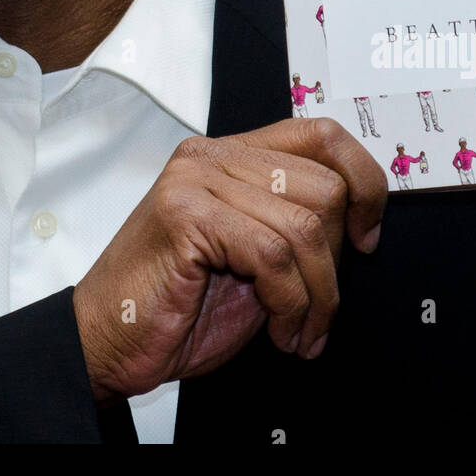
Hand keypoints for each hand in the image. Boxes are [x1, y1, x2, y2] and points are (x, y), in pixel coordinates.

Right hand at [72, 119, 386, 401]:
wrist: (108, 341)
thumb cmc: (178, 306)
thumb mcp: (253, 257)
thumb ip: (293, 223)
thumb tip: (360, 221)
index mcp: (231, 154)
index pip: (322, 134)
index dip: (363, 183)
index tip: (366, 238)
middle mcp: (212, 155)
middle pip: (324, 185)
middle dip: (335, 262)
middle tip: (317, 309)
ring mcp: (195, 180)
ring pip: (304, 225)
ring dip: (317, 296)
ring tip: (298, 330)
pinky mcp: (184, 214)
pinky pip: (272, 254)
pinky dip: (291, 304)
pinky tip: (279, 331)